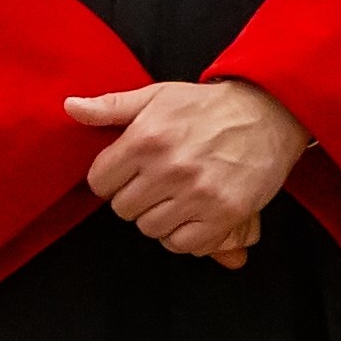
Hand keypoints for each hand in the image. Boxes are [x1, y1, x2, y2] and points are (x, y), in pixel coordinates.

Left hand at [66, 80, 307, 265]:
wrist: (269, 114)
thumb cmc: (209, 107)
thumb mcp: (157, 96)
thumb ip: (110, 106)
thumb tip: (70, 108)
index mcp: (146, 138)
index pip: (100, 182)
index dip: (112, 179)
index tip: (131, 173)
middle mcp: (168, 168)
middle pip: (124, 209)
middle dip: (136, 199)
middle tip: (158, 185)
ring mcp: (197, 194)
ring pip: (151, 228)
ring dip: (161, 218)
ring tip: (178, 199)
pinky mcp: (224, 213)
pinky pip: (184, 244)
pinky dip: (186, 236)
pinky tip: (194, 215)